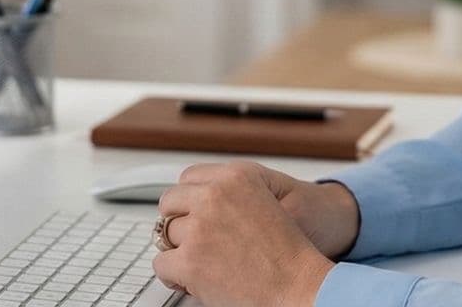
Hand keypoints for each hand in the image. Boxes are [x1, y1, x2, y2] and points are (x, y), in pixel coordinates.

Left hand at [152, 161, 337, 306]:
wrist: (299, 284)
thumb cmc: (288, 248)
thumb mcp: (270, 194)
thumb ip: (233, 187)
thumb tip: (198, 193)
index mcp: (235, 176)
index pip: (189, 177)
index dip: (189, 199)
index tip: (190, 211)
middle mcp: (215, 195)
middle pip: (171, 202)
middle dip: (179, 221)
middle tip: (191, 238)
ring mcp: (200, 227)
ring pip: (165, 234)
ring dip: (178, 249)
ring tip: (198, 261)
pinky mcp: (191, 261)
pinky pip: (162, 264)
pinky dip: (172, 274)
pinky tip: (190, 278)